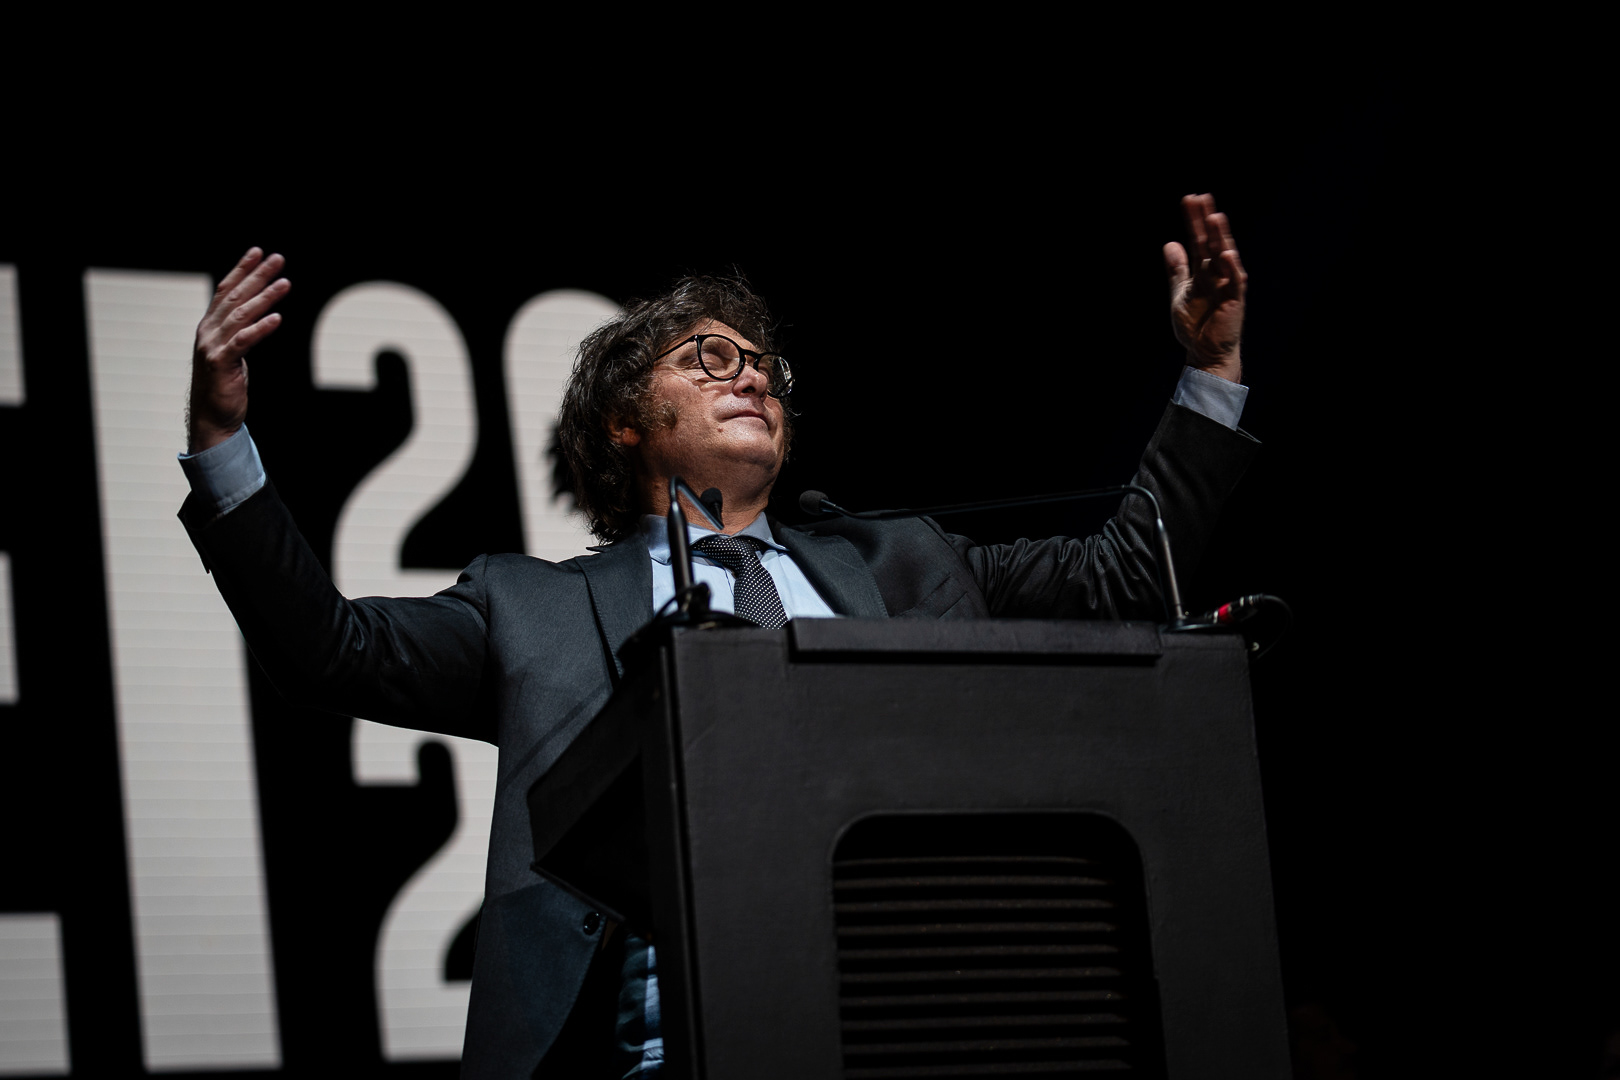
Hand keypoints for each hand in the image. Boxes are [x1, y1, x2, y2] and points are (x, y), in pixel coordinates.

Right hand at [188, 248, 288, 452]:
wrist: (211, 417)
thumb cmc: (224, 384)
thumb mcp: (230, 352)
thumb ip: (238, 331)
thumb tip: (256, 313)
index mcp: (209, 326)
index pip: (226, 290)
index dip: (242, 270)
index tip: (258, 252)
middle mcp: (208, 332)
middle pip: (235, 297)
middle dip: (257, 276)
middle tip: (278, 259)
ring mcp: (212, 347)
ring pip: (241, 316)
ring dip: (265, 298)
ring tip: (285, 283)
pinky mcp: (221, 364)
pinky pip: (244, 342)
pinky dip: (261, 329)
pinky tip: (277, 318)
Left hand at [1163, 193, 1245, 382]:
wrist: (1205, 354)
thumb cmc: (1196, 325)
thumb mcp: (1181, 292)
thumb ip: (1177, 270)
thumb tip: (1170, 243)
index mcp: (1205, 271)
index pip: (1199, 240)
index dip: (1194, 221)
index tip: (1190, 199)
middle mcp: (1219, 274)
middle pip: (1212, 242)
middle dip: (1206, 221)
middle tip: (1201, 197)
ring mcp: (1228, 286)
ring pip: (1226, 257)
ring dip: (1220, 238)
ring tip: (1214, 217)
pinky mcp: (1234, 301)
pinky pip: (1234, 282)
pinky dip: (1230, 268)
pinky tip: (1225, 253)